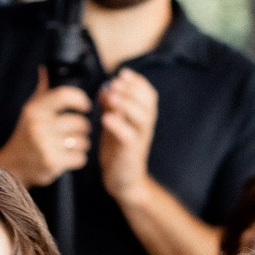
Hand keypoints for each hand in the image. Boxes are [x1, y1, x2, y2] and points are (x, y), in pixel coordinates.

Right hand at [0, 67, 92, 187]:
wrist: (11, 165)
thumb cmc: (26, 134)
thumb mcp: (30, 111)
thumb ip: (42, 91)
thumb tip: (45, 68)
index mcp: (35, 109)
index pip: (64, 95)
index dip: (80, 99)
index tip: (86, 105)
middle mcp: (39, 125)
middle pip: (79, 122)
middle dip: (83, 128)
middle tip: (78, 131)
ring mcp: (45, 145)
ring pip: (82, 141)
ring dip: (81, 144)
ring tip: (72, 144)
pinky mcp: (52, 163)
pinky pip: (80, 158)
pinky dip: (78, 158)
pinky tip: (69, 157)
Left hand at [95, 68, 159, 202]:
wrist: (123, 180)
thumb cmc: (119, 150)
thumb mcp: (116, 123)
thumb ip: (112, 107)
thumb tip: (105, 87)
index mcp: (143, 117)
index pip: (149, 93)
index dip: (138, 81)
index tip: (122, 73)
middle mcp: (145, 126)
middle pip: (148, 101)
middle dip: (131, 89)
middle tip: (115, 83)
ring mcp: (139, 139)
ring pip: (142, 117)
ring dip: (127, 104)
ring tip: (111, 98)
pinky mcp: (130, 152)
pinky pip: (128, 136)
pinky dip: (118, 125)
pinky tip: (105, 118)